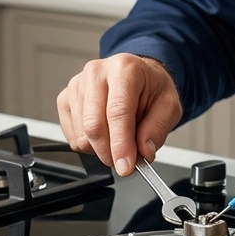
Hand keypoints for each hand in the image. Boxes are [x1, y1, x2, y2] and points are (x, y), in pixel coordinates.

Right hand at [56, 53, 181, 175]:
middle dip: (109, 153)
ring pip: (82, 135)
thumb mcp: (169, 106)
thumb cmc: (151, 87)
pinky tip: (104, 134)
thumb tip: (143, 152)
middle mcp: (96, 73)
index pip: (118, 111)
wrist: (137, 76)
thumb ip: (157, 129)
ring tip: (119, 138)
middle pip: (93, 125)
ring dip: (101, 149)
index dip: (121, 144)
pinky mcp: (65, 99)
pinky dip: (89, 146)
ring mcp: (77, 85)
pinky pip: (73, 137)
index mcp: (124, 69)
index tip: (126, 166)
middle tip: (125, 162)